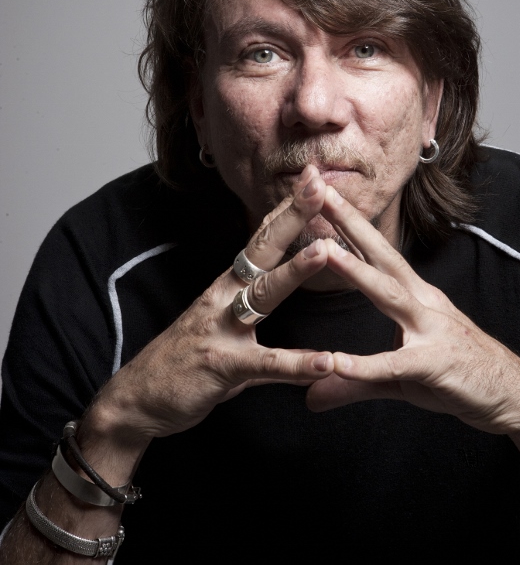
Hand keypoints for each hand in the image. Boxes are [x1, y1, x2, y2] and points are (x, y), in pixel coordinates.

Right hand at [88, 165, 334, 448]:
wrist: (136, 399)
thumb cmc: (188, 358)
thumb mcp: (224, 322)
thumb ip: (256, 303)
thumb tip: (285, 280)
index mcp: (228, 284)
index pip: (262, 237)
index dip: (286, 207)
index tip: (312, 177)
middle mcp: (224, 297)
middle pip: (262, 249)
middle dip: (291, 216)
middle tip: (317, 184)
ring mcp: (222, 328)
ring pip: (262, 294)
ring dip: (293, 271)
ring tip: (325, 250)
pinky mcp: (223, 365)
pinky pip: (266, 364)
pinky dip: (297, 364)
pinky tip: (327, 362)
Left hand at [306, 186, 519, 434]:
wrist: (514, 396)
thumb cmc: (456, 375)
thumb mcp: (399, 377)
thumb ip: (353, 382)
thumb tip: (310, 395)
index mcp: (414, 296)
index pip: (376, 253)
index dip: (349, 223)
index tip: (321, 193)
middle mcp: (422, 303)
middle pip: (381, 256)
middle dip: (349, 222)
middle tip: (317, 190)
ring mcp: (432, 330)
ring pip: (389, 295)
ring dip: (357, 271)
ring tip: (324, 250)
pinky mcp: (437, 365)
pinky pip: (396, 364)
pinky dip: (366, 365)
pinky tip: (337, 362)